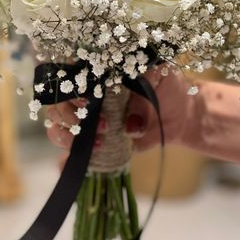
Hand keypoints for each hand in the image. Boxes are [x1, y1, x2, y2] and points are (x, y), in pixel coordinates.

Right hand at [45, 67, 201, 152]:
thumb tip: (128, 119)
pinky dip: (66, 160)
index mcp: (97, 74)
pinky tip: (68, 165)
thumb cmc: (168, 87)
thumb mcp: (158, 74)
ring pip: (57, 127)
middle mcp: (87, 96)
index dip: (70, 90)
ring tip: (99, 143)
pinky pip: (72, 152)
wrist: (183, 115)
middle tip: (102, 125)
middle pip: (56, 104)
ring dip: (71, 138)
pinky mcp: (96, 142)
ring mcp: (88, 120)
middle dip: (71, 117)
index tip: (87, 101)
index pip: (66, 77)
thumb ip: (141, 81)